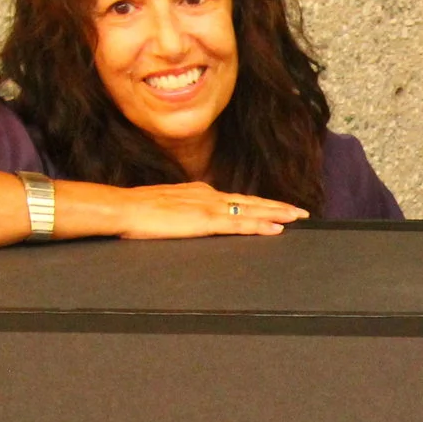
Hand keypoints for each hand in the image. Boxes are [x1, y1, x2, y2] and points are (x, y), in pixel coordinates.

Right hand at [106, 182, 305, 238]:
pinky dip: (259, 225)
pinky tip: (275, 229)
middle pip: (250, 201)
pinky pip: (238, 224)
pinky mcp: (204, 221)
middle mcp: (208, 195)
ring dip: (275, 214)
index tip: (277, 208)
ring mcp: (208, 207)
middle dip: (277, 206)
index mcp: (199, 193)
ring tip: (296, 218)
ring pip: (250, 210)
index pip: (236, 199)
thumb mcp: (167, 208)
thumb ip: (184, 212)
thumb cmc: (137, 211)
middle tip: (300, 212)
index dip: (258, 204)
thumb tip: (192, 219)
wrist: (122, 208)